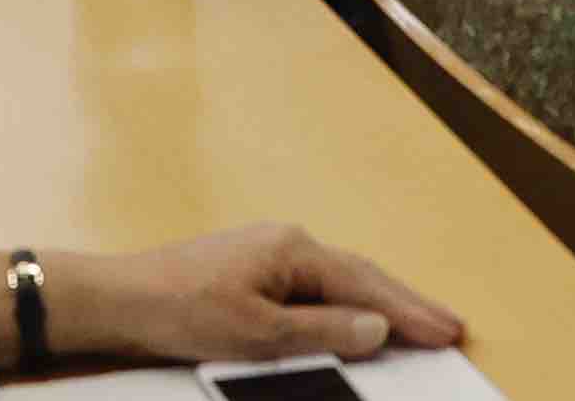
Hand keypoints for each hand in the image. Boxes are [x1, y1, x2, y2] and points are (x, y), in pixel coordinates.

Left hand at [25, 226, 463, 370]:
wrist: (123, 299)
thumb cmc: (183, 310)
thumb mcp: (258, 332)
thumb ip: (323, 329)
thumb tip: (378, 325)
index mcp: (292, 249)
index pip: (366, 284)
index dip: (410, 311)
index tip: (450, 331)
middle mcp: (286, 242)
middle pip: (360, 275)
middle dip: (406, 302)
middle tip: (451, 326)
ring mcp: (268, 253)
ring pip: (340, 279)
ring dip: (379, 302)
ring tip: (418, 322)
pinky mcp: (253, 270)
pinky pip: (315, 286)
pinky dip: (346, 302)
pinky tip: (357, 316)